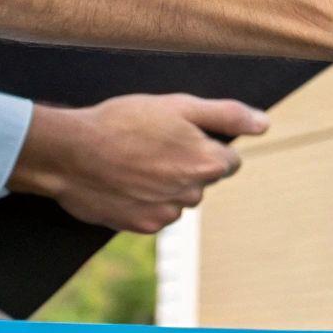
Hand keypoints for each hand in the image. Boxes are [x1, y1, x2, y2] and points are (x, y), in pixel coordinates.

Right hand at [6, 94, 267, 232]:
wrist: (68, 153)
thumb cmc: (122, 122)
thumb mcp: (178, 106)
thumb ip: (227, 115)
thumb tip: (264, 124)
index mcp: (208, 164)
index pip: (228, 160)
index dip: (205, 143)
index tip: (178, 135)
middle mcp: (194, 194)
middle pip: (202, 179)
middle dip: (185, 164)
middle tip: (151, 145)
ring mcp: (168, 213)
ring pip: (179, 197)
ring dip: (164, 184)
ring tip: (133, 163)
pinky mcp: (143, 226)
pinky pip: (155, 213)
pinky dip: (144, 200)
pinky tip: (123, 181)